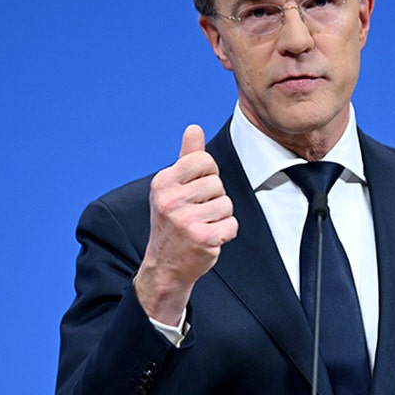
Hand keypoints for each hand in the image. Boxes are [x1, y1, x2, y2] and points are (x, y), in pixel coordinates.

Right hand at [133, 125, 237, 324]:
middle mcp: (170, 200)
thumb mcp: (172, 188)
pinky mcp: (202, 238)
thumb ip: (186, 157)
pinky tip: (208, 239)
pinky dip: (225, 234)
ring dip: (220, 218)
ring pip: (227, 204)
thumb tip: (194, 128)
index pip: (204, 160)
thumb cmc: (172, 223)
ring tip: (201, 226)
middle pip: (218, 184)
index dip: (208, 175)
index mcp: (163, 182)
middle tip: (196, 214)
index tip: (195, 192)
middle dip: (214, 199)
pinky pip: (231, 225)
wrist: (165, 266)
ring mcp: (185, 220)